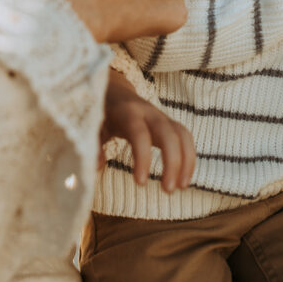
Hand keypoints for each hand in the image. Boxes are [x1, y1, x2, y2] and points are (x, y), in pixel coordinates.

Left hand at [100, 69, 195, 191]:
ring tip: (181, 187)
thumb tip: (95, 166)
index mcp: (127, 112)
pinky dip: (189, 156)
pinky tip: (184, 177)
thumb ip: (94, 144)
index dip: (143, 157)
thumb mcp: (93, 125)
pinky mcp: (169, 123)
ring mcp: (161, 116)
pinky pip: (185, 137)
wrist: (115, 91)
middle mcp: (149, 112)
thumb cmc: (103, 112)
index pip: (139, 134)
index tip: (141, 183)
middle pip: (168, 134)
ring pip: (182, 134)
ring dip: (186, 161)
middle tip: (168, 190)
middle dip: (173, 161)